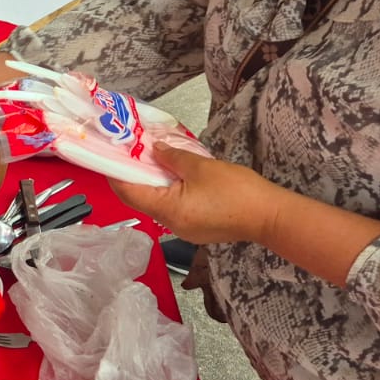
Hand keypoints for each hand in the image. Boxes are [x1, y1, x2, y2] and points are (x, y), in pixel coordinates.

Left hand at [108, 144, 279, 245]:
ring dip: (152, 183)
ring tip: (150, 159)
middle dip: (134, 176)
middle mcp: (170, 224)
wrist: (270, 216)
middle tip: (130, 152)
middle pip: (141, 199)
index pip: (128, 193)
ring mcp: (184, 229)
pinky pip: (174, 208)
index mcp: (167, 210)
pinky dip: (168, 191)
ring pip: (158, 204)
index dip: (115, 174)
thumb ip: (172, 157)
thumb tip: (154, 150)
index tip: (109, 155)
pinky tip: (173, 175)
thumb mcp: (200, 167)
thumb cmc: (236, 191)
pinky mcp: (197, 228)